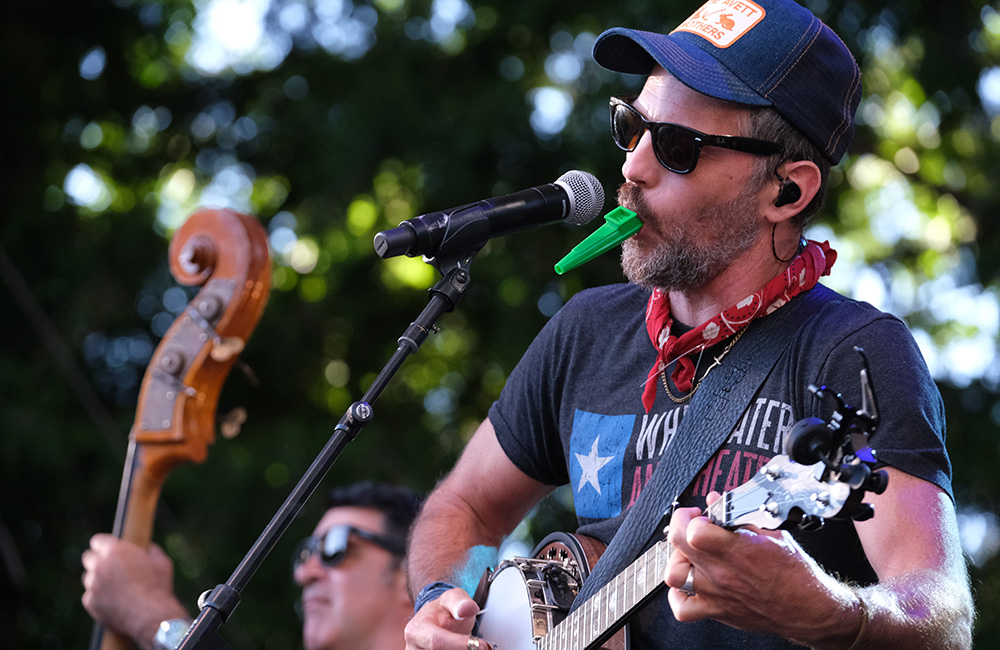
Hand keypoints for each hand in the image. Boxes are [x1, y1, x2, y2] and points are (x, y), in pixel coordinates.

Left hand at [82, 534, 188, 648]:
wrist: (151, 616)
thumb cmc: (158, 587)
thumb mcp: (161, 562)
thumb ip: (150, 550)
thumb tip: (147, 548)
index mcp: (116, 551)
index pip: (97, 540)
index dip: (104, 544)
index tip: (109, 549)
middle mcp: (99, 566)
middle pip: (88, 557)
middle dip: (97, 560)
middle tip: (110, 567)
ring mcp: (93, 585)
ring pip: (88, 578)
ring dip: (97, 579)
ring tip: (114, 586)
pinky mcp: (90, 602)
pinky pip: (90, 596)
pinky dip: (98, 597)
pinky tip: (113, 601)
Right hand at [404, 587, 492, 649]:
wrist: (436, 621)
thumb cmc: (443, 611)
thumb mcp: (453, 598)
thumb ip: (460, 602)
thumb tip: (467, 609)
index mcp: (417, 630)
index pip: (437, 642)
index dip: (460, 645)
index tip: (481, 645)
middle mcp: (413, 648)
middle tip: (481, 646)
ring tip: (474, 646)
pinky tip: (468, 649)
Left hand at [661, 492, 854, 644]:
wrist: (808, 608)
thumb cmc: (795, 574)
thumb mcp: (773, 534)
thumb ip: (741, 516)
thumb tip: (718, 500)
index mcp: (738, 550)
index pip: (695, 530)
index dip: (692, 516)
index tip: (702, 515)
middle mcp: (722, 572)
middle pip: (679, 544)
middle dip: (681, 527)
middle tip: (693, 526)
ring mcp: (716, 593)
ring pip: (674, 574)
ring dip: (677, 559)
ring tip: (690, 553)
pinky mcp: (717, 611)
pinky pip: (682, 608)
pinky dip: (677, 596)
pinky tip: (687, 584)